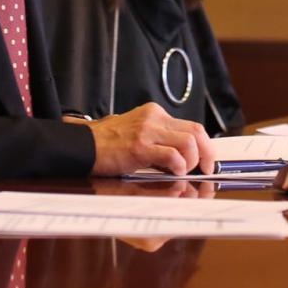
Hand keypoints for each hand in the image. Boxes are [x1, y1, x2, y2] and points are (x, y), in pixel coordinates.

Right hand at [87, 102, 214, 175]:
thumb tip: (180, 155)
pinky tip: (173, 174)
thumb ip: (158, 140)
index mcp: (154, 113)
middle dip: (206, 153)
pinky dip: (178, 167)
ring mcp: (147, 131)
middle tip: (205, 169)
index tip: (206, 160)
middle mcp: (154, 118)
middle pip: (196, 131)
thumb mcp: (136, 133)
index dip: (204, 145)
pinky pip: (172, 156)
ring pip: (189, 142)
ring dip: (192, 161)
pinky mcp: (139, 146)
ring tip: (184, 173)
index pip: (191, 126)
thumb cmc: (106, 144)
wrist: (81, 146)